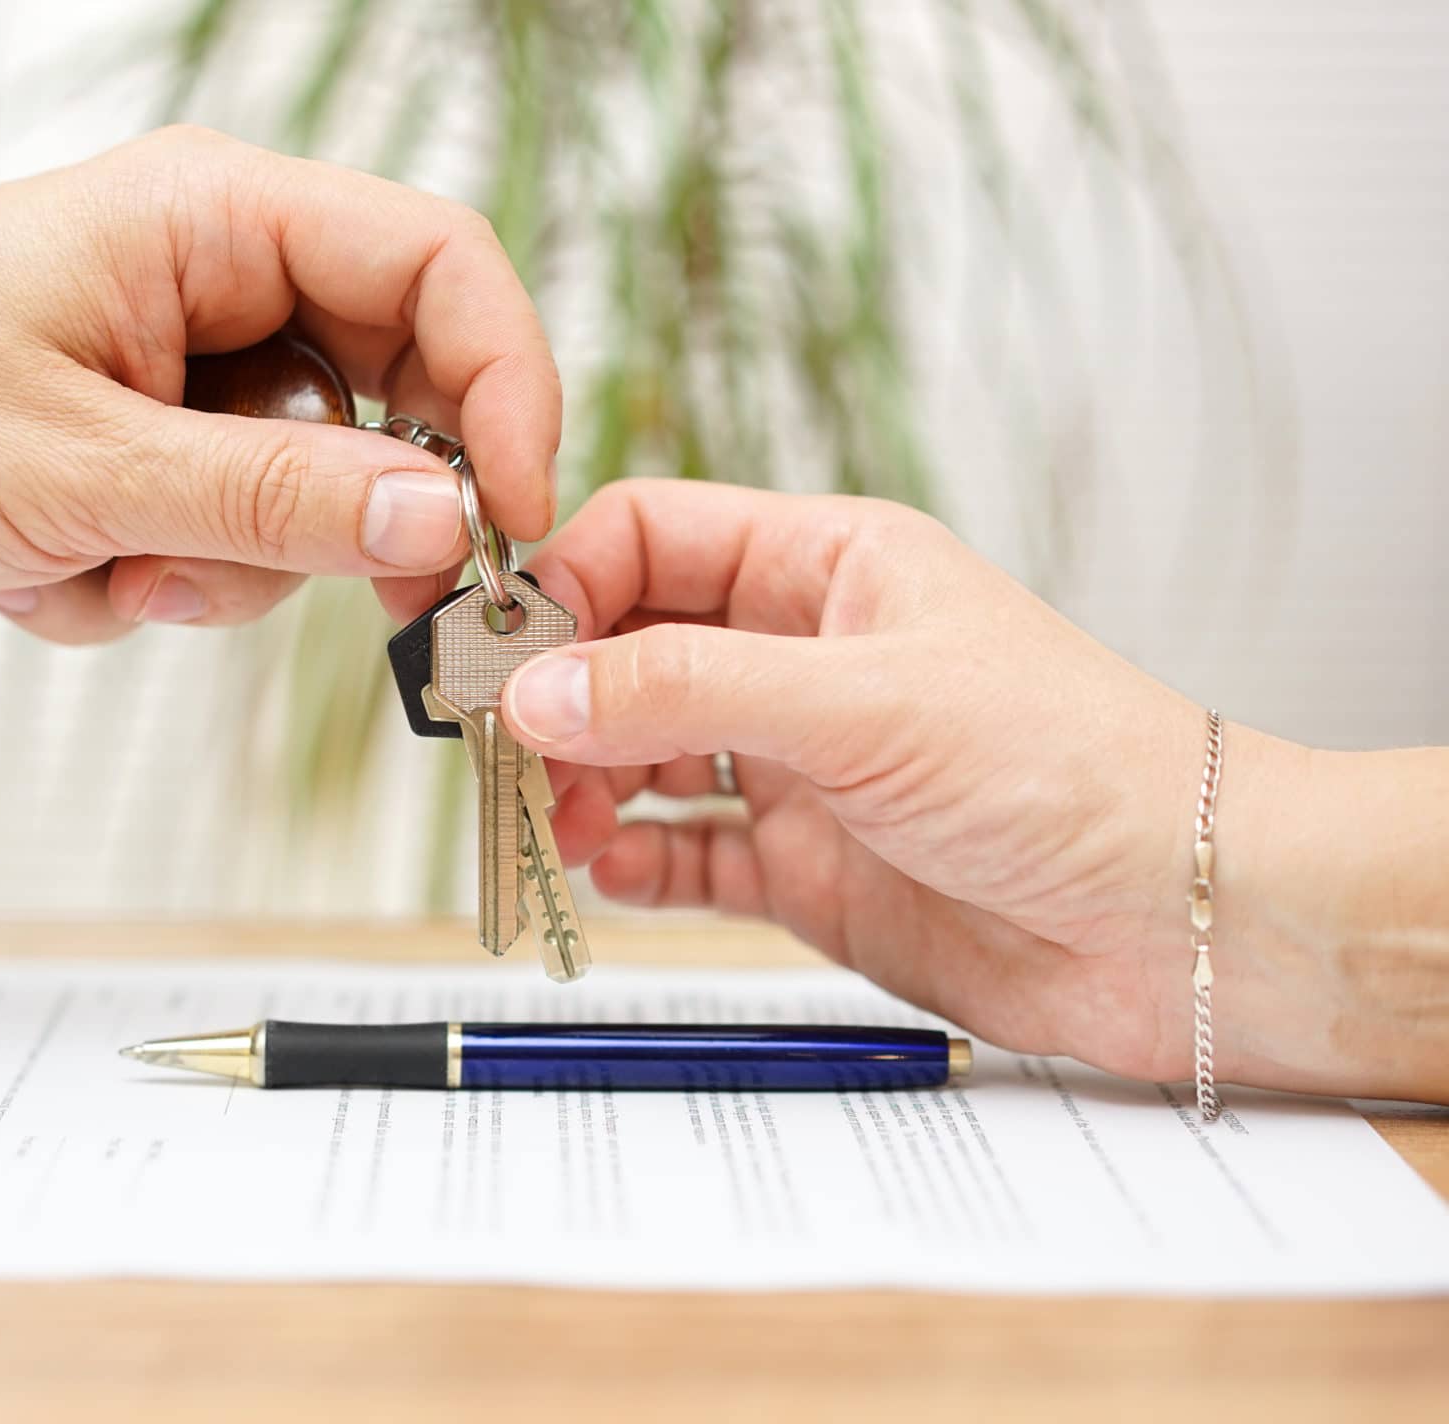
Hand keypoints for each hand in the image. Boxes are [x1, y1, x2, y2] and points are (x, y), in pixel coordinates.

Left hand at [0, 125, 559, 640]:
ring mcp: (179, 372)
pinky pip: (218, 540)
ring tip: (89, 566)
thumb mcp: (83, 469)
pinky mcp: (141, 451)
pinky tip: (38, 565)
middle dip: (336, 515)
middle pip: (390, 394)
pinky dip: (141, 581)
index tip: (514, 517)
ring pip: (303, 495)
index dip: (506, 386)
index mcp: (209, 217)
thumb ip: (275, 498)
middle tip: (319, 595)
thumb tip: (440, 519)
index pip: (437, 268)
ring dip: (208, 568)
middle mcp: (212, 280)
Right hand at [497, 479, 1391, 1096]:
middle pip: (629, 650)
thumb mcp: (859, 702)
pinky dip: (638, 863)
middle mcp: (802, 659)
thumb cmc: (1071, 767)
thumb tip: (534, 688)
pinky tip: (613, 873)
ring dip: (584, 785)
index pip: (650, 538)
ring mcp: (803, 766)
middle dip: (559, 696)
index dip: (565, 583)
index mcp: (825, 568)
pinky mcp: (811, 868)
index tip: (500, 651)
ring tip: (560, 825)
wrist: (1189, 923)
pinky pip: (689, 854)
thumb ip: (683, 690)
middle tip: (503, 751)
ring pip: (645, 756)